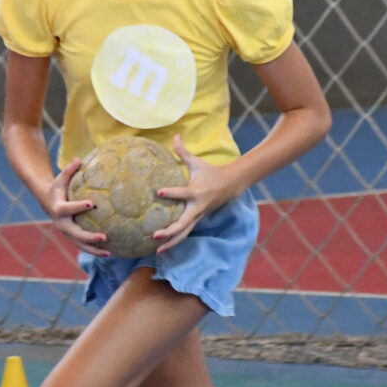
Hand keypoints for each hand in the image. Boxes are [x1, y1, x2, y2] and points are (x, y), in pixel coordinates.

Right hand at [46, 157, 110, 257]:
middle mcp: (62, 224)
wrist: (48, 203)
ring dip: (94, 250)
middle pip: (75, 233)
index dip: (78, 206)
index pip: (68, 208)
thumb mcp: (60, 178)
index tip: (91, 204)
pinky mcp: (72, 237)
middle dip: (88, 237)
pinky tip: (110, 253)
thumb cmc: (58, 188)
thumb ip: (69, 170)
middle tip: (103, 236)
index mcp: (59, 209)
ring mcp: (67, 233)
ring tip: (109, 253)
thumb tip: (78, 159)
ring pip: (80, 244)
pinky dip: (95, 250)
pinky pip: (83, 246)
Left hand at [150, 136, 234, 251]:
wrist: (230, 185)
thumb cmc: (210, 172)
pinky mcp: (196, 221)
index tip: (159, 191)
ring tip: (157, 251)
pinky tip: (162, 249)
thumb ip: (183, 151)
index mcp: (196, 192)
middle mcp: (197, 207)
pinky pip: (185, 234)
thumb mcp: (197, 162)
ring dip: (171, 243)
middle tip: (155, 235)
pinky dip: (175, 242)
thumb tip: (175, 135)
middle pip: (183, 223)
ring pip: (185, 233)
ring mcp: (197, 216)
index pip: (183, 193)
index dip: (172, 192)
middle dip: (170, 231)